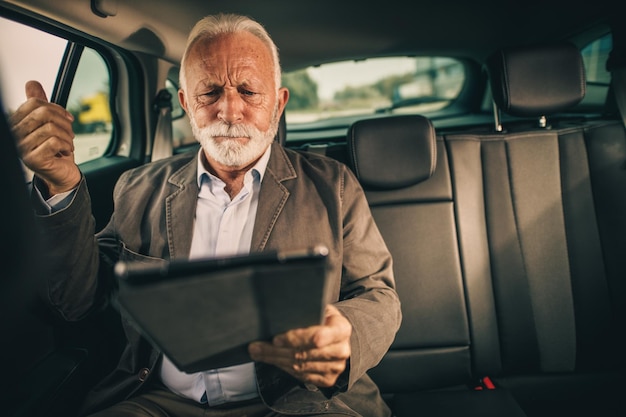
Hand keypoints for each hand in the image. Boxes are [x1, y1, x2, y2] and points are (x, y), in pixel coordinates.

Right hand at [10, 80, 80, 194]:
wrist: (61, 174)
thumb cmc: (55, 149)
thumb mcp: (49, 124)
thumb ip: (40, 105)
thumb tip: (31, 83)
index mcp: (17, 123)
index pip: (33, 103)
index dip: (55, 107)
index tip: (67, 118)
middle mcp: (15, 135)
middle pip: (43, 113)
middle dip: (63, 121)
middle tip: (70, 132)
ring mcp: (22, 148)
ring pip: (50, 128)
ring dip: (67, 136)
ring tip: (69, 143)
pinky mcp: (32, 159)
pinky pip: (54, 142)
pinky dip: (66, 145)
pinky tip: (66, 151)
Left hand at [248, 304, 351, 387]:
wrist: (337, 337)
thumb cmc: (324, 319)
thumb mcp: (320, 308)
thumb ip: (306, 311)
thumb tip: (280, 311)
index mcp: (342, 329)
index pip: (318, 336)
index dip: (296, 338)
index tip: (276, 339)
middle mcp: (342, 350)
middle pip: (304, 353)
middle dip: (276, 351)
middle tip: (256, 347)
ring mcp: (336, 367)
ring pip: (299, 367)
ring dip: (275, 360)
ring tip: (258, 353)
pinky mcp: (328, 379)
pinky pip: (301, 376)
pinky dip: (284, 368)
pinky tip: (272, 360)